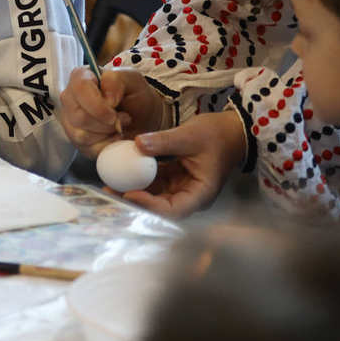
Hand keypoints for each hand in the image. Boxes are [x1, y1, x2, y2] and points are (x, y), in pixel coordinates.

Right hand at [58, 66, 165, 157]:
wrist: (142, 117)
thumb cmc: (135, 96)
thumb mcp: (133, 80)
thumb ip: (117, 80)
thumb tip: (107, 99)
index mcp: (81, 77)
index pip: (80, 87)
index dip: (97, 104)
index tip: (115, 112)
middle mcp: (70, 98)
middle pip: (78, 116)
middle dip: (105, 123)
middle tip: (123, 118)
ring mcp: (70, 120)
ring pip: (81, 135)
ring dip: (107, 134)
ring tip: (119, 126)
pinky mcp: (75, 140)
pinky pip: (87, 149)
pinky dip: (106, 145)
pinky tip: (114, 137)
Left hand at [120, 111, 246, 217]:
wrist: (231, 131)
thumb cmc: (217, 135)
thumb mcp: (190, 136)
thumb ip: (164, 142)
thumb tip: (137, 144)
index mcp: (200, 194)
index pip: (173, 210)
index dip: (150, 205)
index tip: (129, 193)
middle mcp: (189, 197)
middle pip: (159, 208)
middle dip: (134, 202)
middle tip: (109, 192)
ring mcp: (180, 189)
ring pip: (153, 196)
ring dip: (132, 191)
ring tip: (108, 184)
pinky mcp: (173, 179)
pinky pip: (153, 183)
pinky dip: (137, 179)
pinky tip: (119, 173)